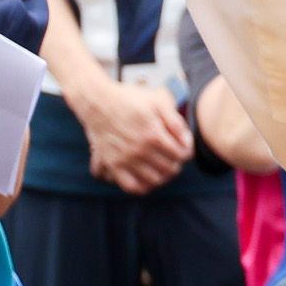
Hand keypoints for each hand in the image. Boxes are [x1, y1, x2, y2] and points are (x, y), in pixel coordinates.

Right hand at [76, 68, 190, 192]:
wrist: (98, 102)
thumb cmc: (129, 99)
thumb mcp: (157, 101)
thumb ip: (175, 121)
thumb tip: (186, 141)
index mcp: (153, 134)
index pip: (182, 154)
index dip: (187, 150)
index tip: (183, 146)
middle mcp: (140, 150)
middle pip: (170, 169)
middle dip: (177, 163)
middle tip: (174, 156)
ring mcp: (126, 159)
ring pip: (155, 180)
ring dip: (164, 176)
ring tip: (164, 167)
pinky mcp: (113, 165)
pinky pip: (132, 186)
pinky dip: (144, 187)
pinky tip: (148, 178)